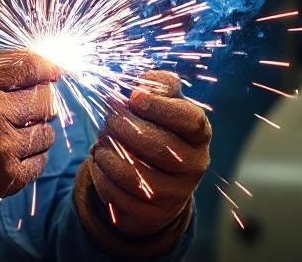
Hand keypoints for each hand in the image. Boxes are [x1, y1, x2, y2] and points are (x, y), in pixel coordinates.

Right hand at [0, 49, 59, 211]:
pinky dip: (31, 157)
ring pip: (47, 133)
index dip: (48, 68)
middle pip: (45, 100)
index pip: (31, 67)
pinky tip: (10, 154)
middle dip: (40, 103)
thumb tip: (52, 62)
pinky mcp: (8, 175)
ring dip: (36, 132)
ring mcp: (0, 147)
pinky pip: (42, 160)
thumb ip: (5, 63)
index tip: (55, 72)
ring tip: (10, 134)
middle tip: (22, 109)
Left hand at [89, 70, 210, 235]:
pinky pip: (117, 194)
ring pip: (133, 173)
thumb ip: (157, 86)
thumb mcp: (165, 104)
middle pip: (158, 145)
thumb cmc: (159, 130)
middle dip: (123, 126)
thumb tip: (142, 85)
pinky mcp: (151, 215)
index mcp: (200, 135)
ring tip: (102, 140)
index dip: (160, 107)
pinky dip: (100, 174)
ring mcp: (175, 195)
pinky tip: (101, 161)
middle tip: (109, 118)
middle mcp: (194, 167)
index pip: (190, 121)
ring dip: (108, 151)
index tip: (134, 97)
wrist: (160, 182)